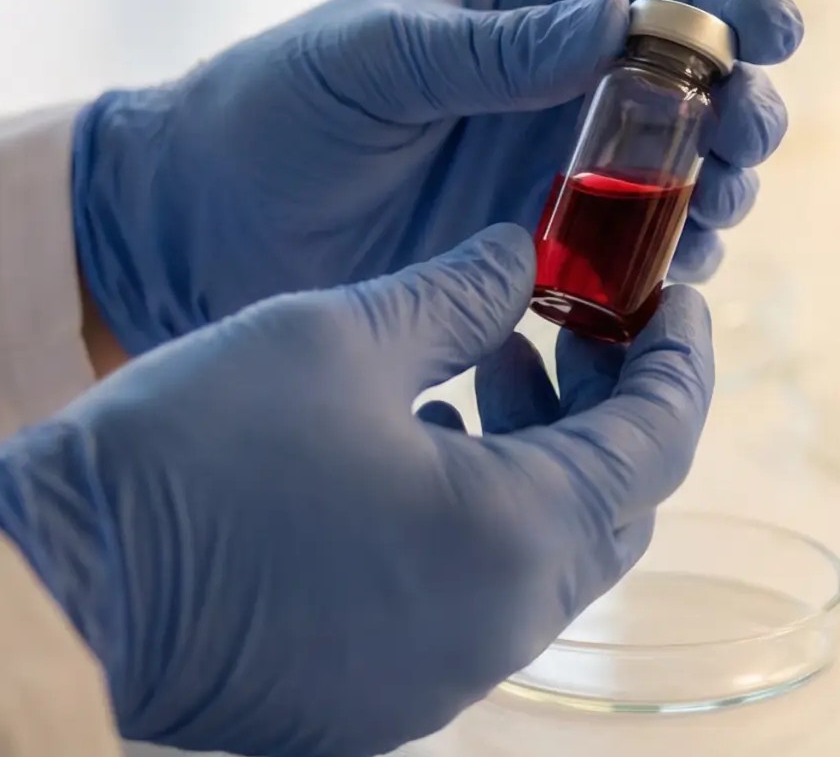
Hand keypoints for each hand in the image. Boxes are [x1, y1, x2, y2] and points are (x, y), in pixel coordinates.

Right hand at [0, 226, 713, 756]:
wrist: (53, 593)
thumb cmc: (193, 455)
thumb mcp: (343, 336)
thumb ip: (463, 290)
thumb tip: (527, 253)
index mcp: (512, 538)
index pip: (660, 438)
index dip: (681, 355)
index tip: (678, 294)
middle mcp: (500, 624)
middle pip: (618, 495)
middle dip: (618, 395)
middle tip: (585, 312)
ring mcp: (446, 668)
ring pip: (556, 539)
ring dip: (553, 442)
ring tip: (505, 352)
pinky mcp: (391, 682)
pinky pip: (491, 580)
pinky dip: (499, 498)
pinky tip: (441, 427)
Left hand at [73, 0, 801, 353]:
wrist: (203, 223)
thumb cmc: (275, 111)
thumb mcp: (376, 59)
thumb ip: (492, 47)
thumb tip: (619, 18)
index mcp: (517, 4)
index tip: (779, 31)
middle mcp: (551, 84)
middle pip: (681, 83)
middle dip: (736, 104)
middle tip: (754, 134)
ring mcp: (549, 171)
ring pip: (670, 174)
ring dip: (715, 188)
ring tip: (720, 208)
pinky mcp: (535, 251)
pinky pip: (625, 257)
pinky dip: (664, 266)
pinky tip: (678, 274)